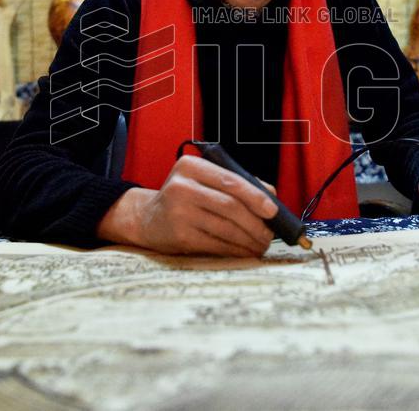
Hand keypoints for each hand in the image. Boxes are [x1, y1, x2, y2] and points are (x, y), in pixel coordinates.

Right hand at [97, 155, 277, 256]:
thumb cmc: (183, 198)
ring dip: (248, 239)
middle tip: (269, 235)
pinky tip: (245, 251)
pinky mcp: (179, 235)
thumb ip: (235, 182)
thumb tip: (271, 195)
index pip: (231, 180)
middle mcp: (182, 186)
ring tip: (260, 244)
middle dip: (255, 223)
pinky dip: (235, 249)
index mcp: (191, 166)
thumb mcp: (202, 180)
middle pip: (230, 206)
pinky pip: (216, 244)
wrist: (146, 218)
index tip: (273, 211)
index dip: (256, 196)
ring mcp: (179, 212)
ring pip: (226, 228)